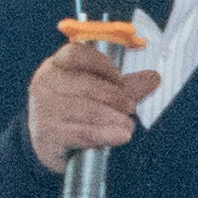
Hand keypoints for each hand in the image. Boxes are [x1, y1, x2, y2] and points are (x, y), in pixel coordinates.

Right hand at [25, 35, 153, 174]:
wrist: (47, 144)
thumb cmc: (74, 111)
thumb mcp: (99, 94)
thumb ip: (125, 86)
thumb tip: (154, 78)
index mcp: (57, 65)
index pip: (76, 54)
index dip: (102, 65)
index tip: (120, 78)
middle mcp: (45, 83)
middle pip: (84, 84)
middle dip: (113, 96)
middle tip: (131, 107)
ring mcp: (44, 108)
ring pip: (84, 109)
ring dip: (112, 118)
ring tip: (128, 126)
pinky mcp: (48, 133)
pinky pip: (80, 132)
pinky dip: (104, 134)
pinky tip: (119, 136)